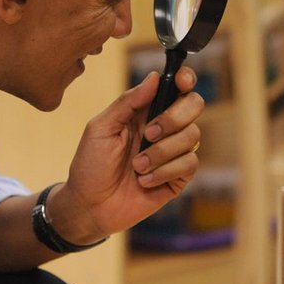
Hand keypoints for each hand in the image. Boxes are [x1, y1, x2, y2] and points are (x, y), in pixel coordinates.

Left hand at [55, 67, 204, 240]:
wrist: (90, 206)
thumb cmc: (91, 165)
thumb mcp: (101, 128)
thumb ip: (128, 102)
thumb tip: (154, 77)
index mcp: (146, 111)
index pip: (176, 88)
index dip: (185, 79)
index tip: (181, 81)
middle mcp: (164, 128)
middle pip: (194, 105)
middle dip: (174, 118)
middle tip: (148, 134)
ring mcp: (173, 152)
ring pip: (192, 136)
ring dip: (161, 152)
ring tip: (137, 166)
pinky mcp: (178, 177)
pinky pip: (189, 164)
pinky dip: (164, 172)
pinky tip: (144, 181)